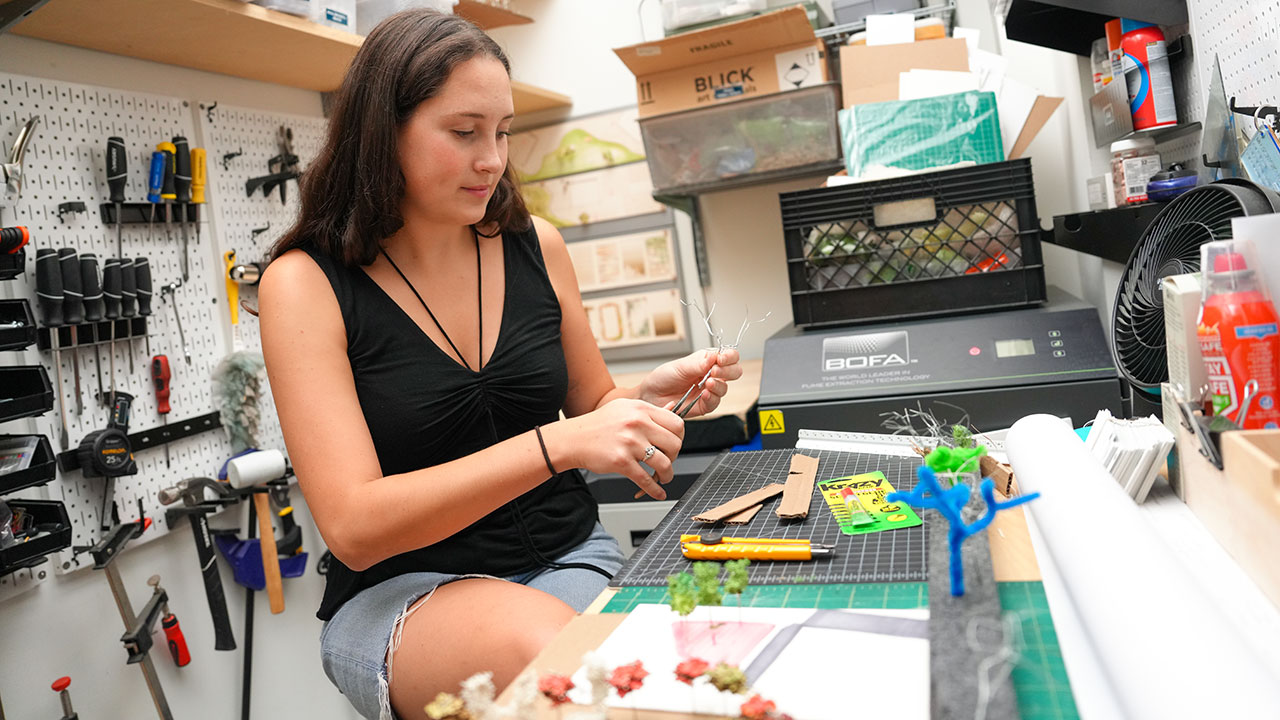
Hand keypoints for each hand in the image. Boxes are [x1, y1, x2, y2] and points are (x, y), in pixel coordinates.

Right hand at [555, 399, 684, 499]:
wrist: (573, 439)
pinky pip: (646, 479)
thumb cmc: (598, 425)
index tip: (674, 445)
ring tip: (664, 477)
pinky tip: (657, 492)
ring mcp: (629, 442)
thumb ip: (650, 411)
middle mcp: (637, 423)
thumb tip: (674, 408)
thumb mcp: (625, 408)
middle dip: (674, 457)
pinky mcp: (621, 461)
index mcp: (641, 409)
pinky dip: (655, 490)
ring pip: (664, 463)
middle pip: (674, 444)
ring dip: (667, 475)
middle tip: (668, 462)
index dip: (679, 438)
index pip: (676, 423)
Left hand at [638, 348, 742, 418]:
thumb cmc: (663, 377)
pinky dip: (711, 398)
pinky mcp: (704, 405)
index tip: (721, 359)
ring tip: (707, 383)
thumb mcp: (680, 366)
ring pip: (725, 388)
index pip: (729, 356)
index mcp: (707, 361)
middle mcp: (711, 375)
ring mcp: (709, 390)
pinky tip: (704, 394)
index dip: (729, 357)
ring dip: (718, 385)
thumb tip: (715, 356)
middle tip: (715, 370)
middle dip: (728, 371)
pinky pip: (715, 403)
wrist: (651, 395)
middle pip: (734, 372)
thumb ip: (699, 363)